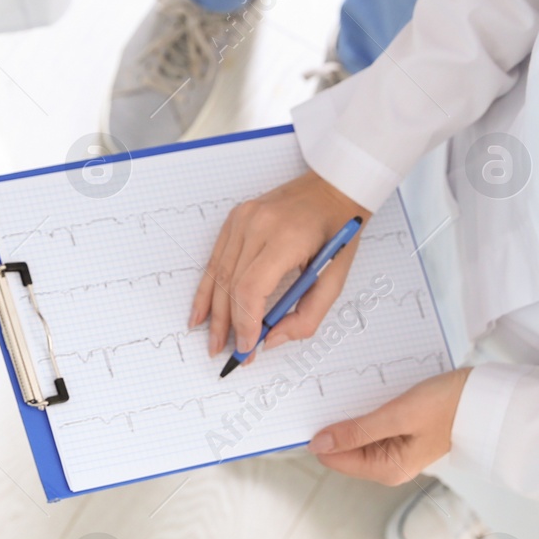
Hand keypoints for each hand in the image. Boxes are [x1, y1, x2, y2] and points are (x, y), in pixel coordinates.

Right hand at [190, 169, 366, 356]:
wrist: (334, 186)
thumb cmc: (338, 230)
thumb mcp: (336, 278)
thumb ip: (308, 315)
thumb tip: (271, 339)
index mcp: (285, 238)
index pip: (251, 289)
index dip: (245, 323)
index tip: (247, 347)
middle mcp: (256, 225)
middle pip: (231, 286)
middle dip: (228, 325)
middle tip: (230, 352)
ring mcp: (241, 220)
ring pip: (218, 276)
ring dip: (213, 313)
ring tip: (213, 340)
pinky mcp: (234, 219)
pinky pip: (215, 260)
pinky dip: (207, 289)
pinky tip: (200, 313)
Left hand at [308, 368, 468, 484]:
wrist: (483, 399)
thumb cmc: (449, 405)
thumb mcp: (397, 416)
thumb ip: (357, 431)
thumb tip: (319, 443)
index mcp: (386, 469)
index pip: (333, 458)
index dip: (322, 435)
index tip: (314, 410)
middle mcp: (388, 467)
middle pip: (342, 449)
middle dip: (338, 425)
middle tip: (342, 396)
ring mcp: (393, 453)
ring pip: (354, 436)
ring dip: (353, 417)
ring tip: (366, 394)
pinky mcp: (398, 438)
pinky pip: (370, 428)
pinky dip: (366, 413)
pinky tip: (375, 397)